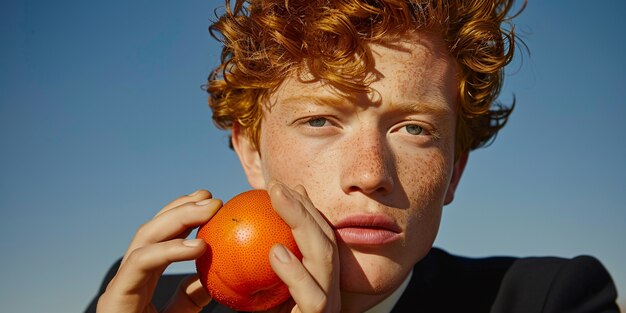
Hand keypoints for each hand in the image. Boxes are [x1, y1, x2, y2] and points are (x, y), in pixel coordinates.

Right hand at [96, 190, 221, 312]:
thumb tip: (213, 277)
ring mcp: (120, 284)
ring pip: (145, 238)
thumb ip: (191, 298)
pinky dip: (169, 250)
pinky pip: (141, 262)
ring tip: (208, 210)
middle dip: (183, 209)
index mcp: (143, 278)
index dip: (184, 214)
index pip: (161, 236)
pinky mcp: (115, 296)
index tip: (210, 202)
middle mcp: (129, 276)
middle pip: (153, 230)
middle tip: (211, 199)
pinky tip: (198, 246)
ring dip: (179, 218)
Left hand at [266, 182, 340, 312]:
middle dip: (303, 208)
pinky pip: (314, 298)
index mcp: (321, 282)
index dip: (304, 208)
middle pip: (325, 240)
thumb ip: (256, 263)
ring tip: (277, 201)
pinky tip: (276, 252)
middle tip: (275, 186)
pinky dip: (296, 273)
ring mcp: (328, 309)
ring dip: (302, 225)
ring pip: (325, 261)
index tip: (282, 187)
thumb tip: (246, 226)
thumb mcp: (256, 290)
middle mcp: (330, 293)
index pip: (320, 236)